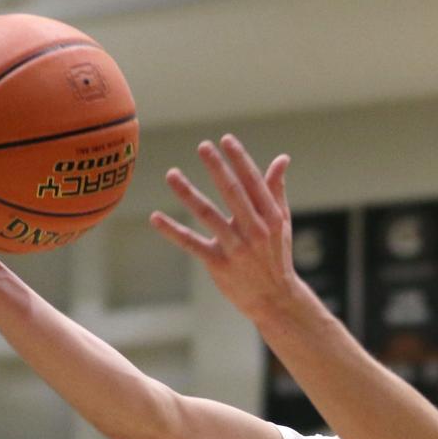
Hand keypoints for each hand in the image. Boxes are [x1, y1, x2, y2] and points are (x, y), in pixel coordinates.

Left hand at [153, 136, 301, 322]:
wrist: (274, 299)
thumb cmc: (275, 256)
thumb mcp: (281, 222)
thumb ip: (276, 189)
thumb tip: (282, 159)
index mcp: (270, 217)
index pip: (253, 183)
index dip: (240, 160)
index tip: (226, 140)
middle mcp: (254, 230)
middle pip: (233, 194)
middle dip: (218, 168)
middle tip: (203, 146)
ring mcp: (235, 248)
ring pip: (208, 215)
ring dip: (188, 193)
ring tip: (172, 174)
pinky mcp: (218, 264)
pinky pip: (191, 244)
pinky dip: (172, 231)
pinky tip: (155, 217)